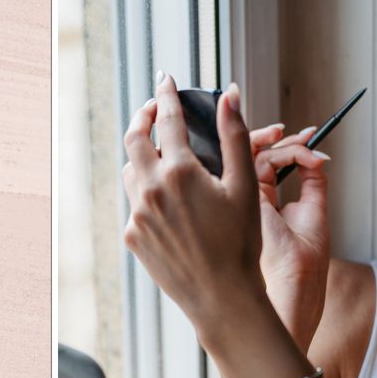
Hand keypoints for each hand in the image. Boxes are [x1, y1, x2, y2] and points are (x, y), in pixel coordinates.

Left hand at [121, 74, 262, 335]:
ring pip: (131, 172)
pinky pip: (136, 204)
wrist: (222, 297)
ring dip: (143, 156)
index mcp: (179, 172)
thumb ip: (235, 135)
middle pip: (134, 138)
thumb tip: (231, 94)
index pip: (168, 120)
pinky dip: (148, 192)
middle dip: (144, 117)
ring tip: (162, 154)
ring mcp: (138, 215)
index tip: (166, 80)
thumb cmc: (241, 243)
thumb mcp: (245, 185)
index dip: (167, 95)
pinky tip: (170, 202)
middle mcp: (150, 190)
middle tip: (155, 108)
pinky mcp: (134, 237)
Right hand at [248, 123, 331, 348]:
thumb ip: (312, 182)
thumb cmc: (304, 263)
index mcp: (265, 205)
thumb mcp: (314, 211)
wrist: (295, 286)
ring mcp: (243, 200)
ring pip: (251, 155)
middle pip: (253, 156)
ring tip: (301, 140)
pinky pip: (256, 164)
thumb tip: (315, 155)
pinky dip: (282, 153)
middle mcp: (249, 201)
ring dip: (279, 141)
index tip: (306, 136)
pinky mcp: (243, 200)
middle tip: (300, 132)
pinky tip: (301, 156)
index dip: (285, 148)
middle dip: (276, 138)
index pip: (265, 165)